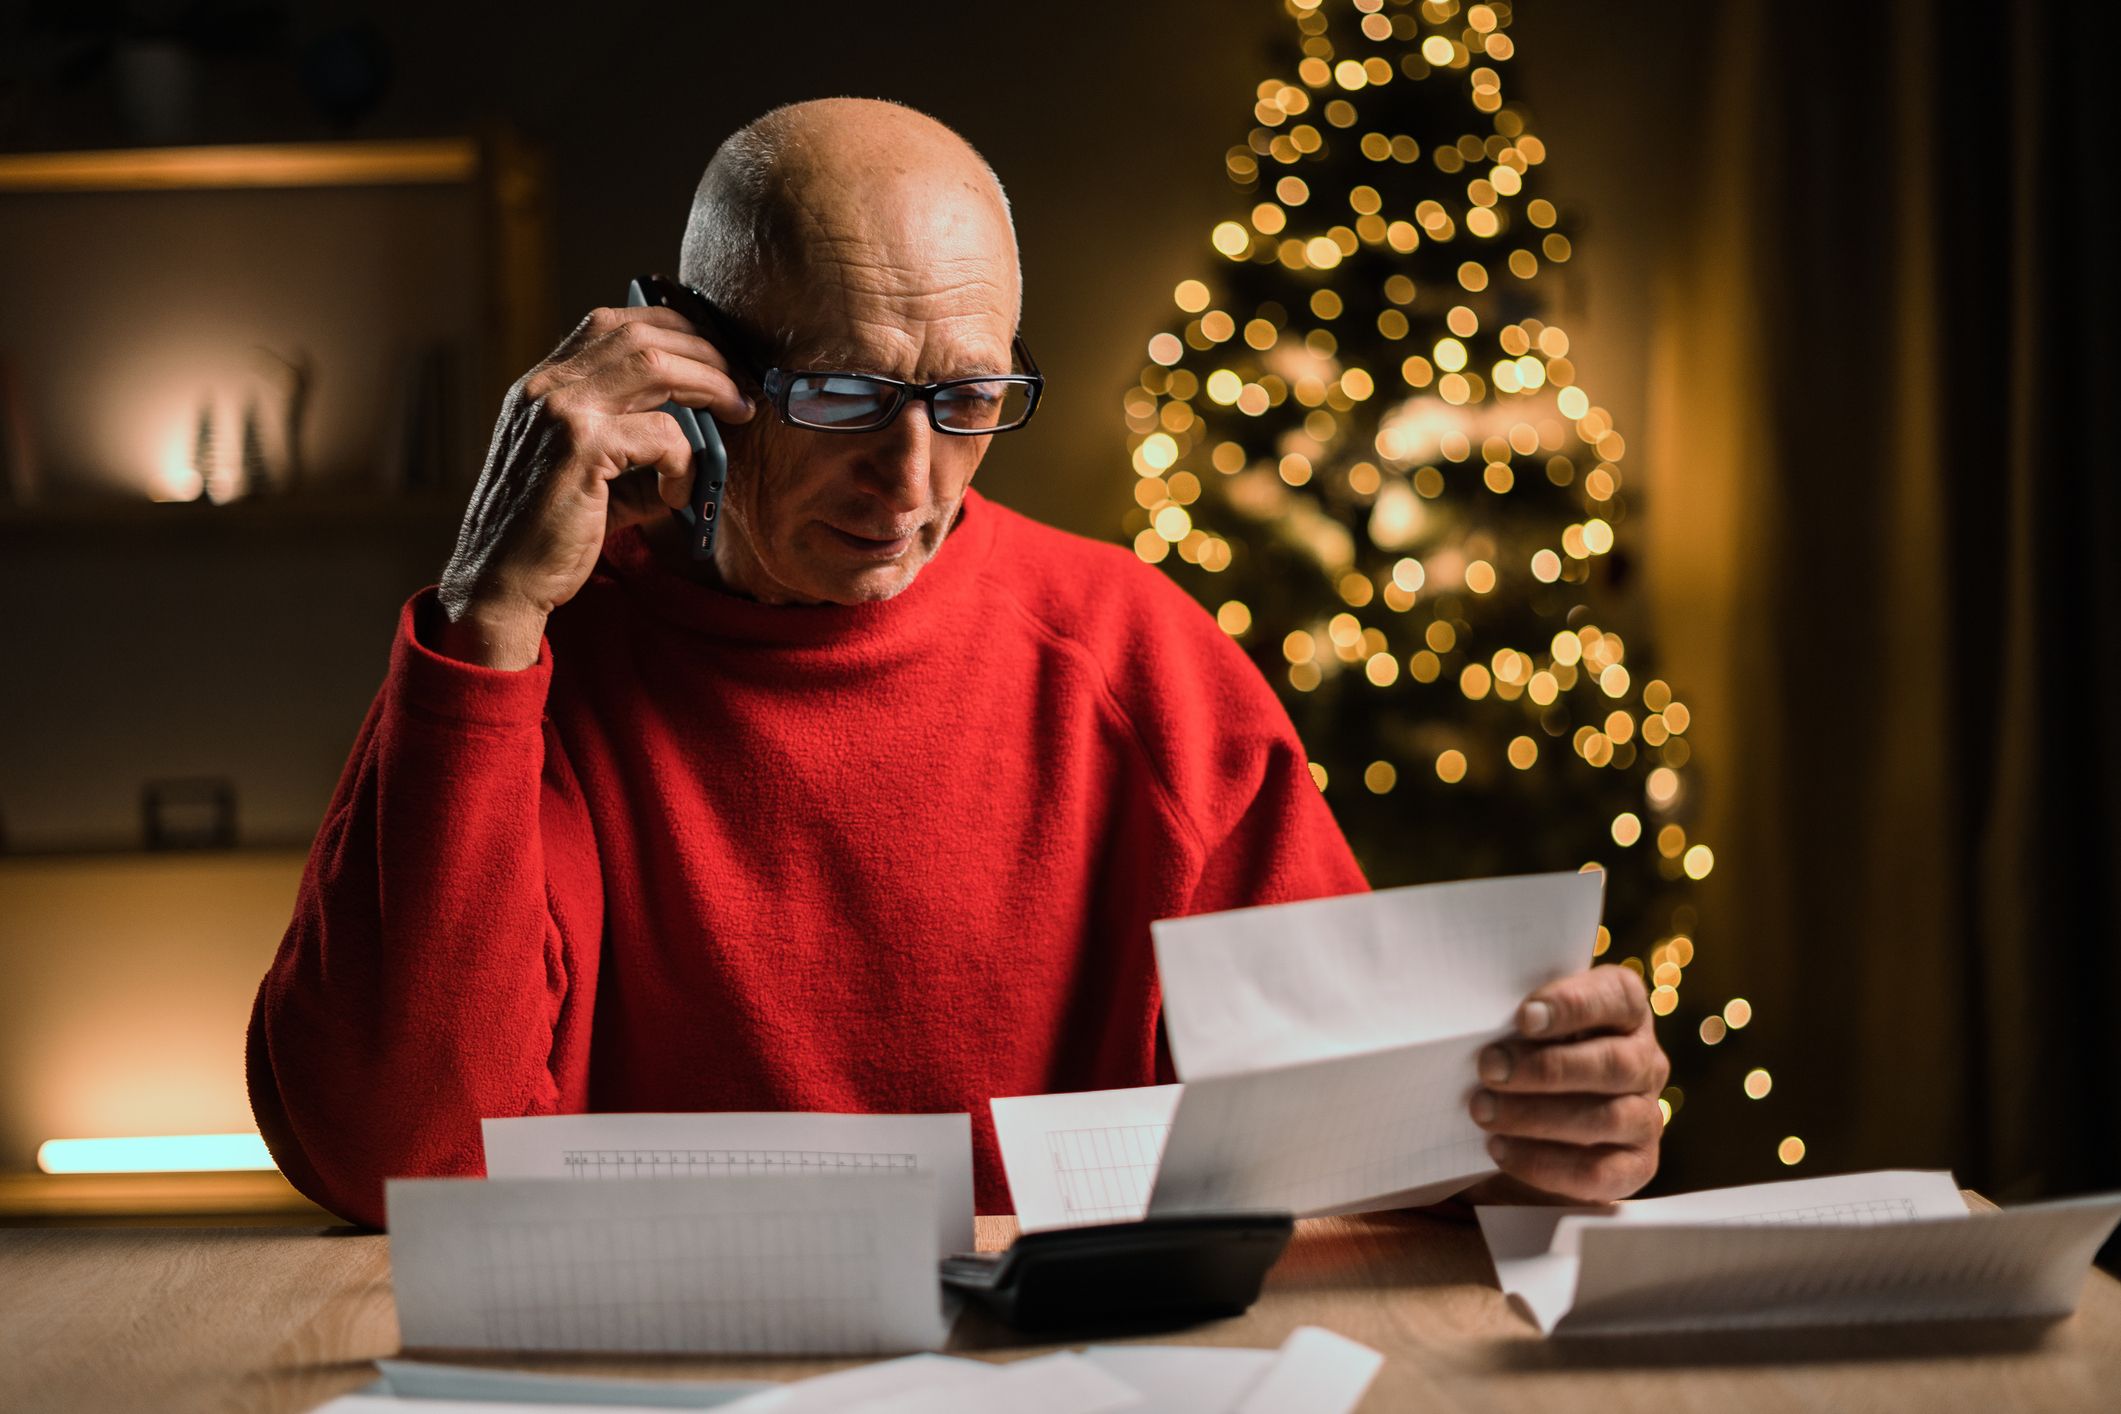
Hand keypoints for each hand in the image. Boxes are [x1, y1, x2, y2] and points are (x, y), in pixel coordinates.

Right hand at [435, 304, 754, 667]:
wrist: (500, 582)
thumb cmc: (549, 533)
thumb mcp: (591, 472)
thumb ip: (635, 439)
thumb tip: (707, 424)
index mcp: (543, 384)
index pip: (613, 323)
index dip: (673, 329)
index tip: (714, 356)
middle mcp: (547, 386)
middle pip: (643, 333)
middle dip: (705, 353)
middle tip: (739, 388)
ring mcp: (560, 410)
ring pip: (657, 364)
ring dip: (710, 385)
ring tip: (736, 414)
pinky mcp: (580, 447)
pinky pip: (663, 433)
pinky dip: (687, 460)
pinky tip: (679, 495)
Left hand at [1462, 964, 1668, 1203]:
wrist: (1522, 1132)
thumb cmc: (1519, 1060)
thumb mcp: (1520, 1031)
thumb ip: (1514, 1021)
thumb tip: (1477, 1020)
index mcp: (1624, 1014)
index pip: (1617, 997)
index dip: (1573, 1005)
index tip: (1524, 1017)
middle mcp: (1645, 1063)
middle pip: (1612, 1064)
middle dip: (1545, 1068)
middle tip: (1489, 1068)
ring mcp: (1646, 1117)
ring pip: (1606, 1118)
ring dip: (1537, 1116)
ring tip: (1484, 1112)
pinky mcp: (1634, 1166)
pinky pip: (1596, 1172)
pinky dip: (1544, 1163)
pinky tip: (1500, 1149)